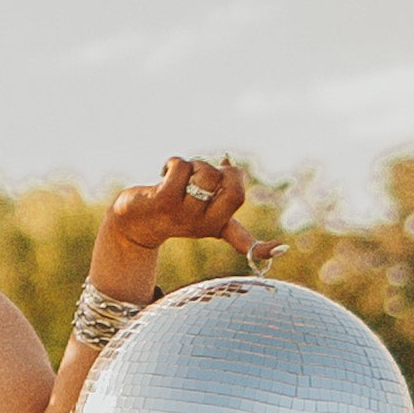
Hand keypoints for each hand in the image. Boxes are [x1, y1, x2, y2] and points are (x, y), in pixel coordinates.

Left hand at [91, 156, 269, 301]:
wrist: (132, 221)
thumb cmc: (170, 208)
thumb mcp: (198, 201)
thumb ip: (218, 185)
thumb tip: (228, 162)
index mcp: (216, 226)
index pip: (243, 240)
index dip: (262, 247)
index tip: (280, 250)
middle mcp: (203, 225)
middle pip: (234, 192)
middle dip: (226, 172)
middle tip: (209, 172)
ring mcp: (184, 215)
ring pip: (206, 174)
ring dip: (194, 165)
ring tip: (179, 176)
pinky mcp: (164, 202)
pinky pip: (182, 168)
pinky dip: (175, 163)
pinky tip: (164, 172)